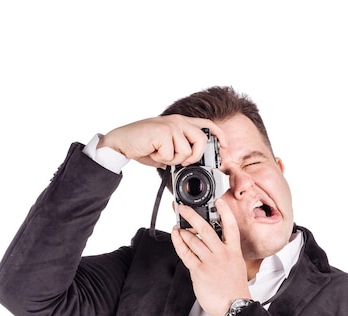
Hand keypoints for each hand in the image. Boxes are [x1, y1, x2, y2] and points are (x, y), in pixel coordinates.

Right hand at [97, 115, 226, 167]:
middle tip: (182, 161)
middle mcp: (178, 121)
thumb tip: (193, 162)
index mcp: (181, 122)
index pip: (207, 124)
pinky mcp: (163, 133)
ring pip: (186, 151)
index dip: (219, 134)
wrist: (122, 142)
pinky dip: (162, 159)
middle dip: (194, 156)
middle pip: (201, 140)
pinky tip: (153, 152)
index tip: (225, 145)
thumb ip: (181, 149)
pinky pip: (171, 155)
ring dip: (173, 160)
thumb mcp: (167, 147)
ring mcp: (171, 126)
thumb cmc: (144, 145)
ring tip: (160, 154)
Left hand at [171, 199, 250, 315]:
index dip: (225, 212)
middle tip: (182, 208)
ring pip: (193, 240)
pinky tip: (176, 238)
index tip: (219, 201)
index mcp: (233, 252)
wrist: (234, 306)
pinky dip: (179, 243)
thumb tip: (210, 250)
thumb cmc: (235, 291)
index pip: (231, 227)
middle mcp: (222, 254)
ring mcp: (210, 261)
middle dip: (191, 216)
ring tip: (176, 228)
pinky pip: (186, 253)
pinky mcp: (199, 271)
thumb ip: (225, 256)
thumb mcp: (237, 268)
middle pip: (205, 228)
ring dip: (182, 231)